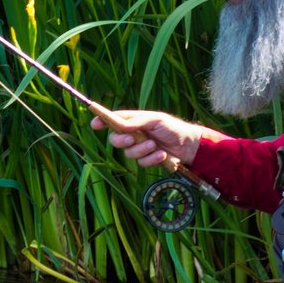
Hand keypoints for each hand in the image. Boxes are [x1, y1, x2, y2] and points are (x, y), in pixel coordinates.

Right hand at [92, 108, 211, 169]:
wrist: (189, 145)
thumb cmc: (172, 128)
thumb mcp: (155, 120)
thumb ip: (137, 122)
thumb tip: (120, 126)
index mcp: (133, 121)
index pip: (113, 120)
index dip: (102, 121)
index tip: (94, 124)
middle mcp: (133, 134)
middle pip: (115, 139)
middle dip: (121, 140)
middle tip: (131, 138)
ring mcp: (139, 148)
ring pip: (128, 153)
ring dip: (142, 150)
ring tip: (155, 146)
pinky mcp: (147, 159)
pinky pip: (141, 162)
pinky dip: (151, 159)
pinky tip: (161, 154)